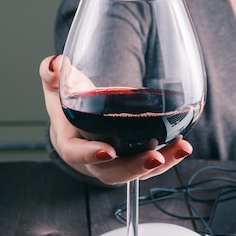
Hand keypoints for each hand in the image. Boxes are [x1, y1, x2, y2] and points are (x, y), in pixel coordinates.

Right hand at [38, 55, 192, 184]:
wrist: (80, 121)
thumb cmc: (69, 104)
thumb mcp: (58, 86)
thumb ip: (52, 74)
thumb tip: (55, 63)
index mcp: (71, 143)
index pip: (76, 154)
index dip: (90, 155)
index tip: (109, 151)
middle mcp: (95, 160)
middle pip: (113, 172)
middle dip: (135, 167)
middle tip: (155, 157)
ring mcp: (117, 163)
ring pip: (138, 171)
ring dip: (163, 163)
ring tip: (183, 148)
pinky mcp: (135, 160)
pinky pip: (152, 165)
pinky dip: (170, 156)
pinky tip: (183, 144)